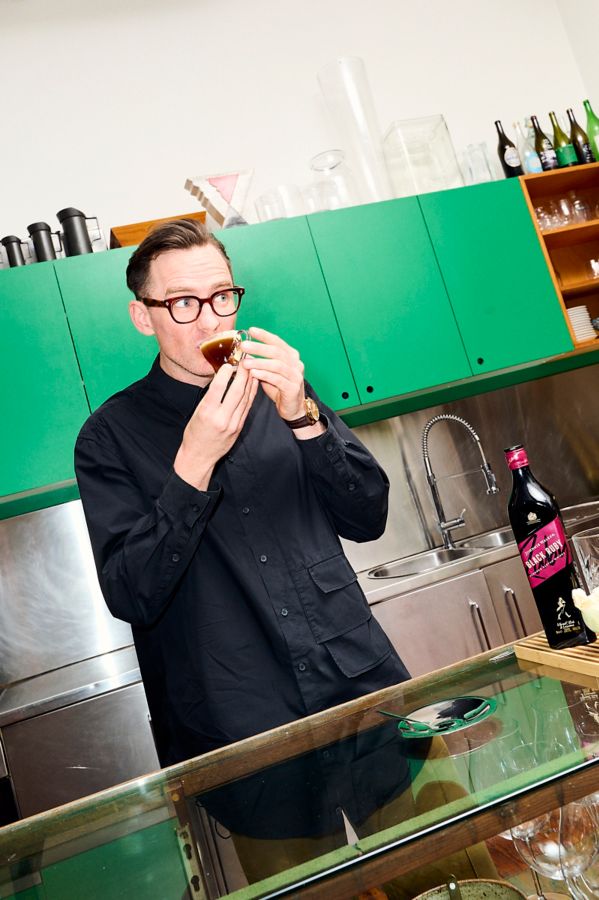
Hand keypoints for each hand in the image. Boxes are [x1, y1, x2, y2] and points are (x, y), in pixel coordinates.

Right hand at [174, 363, 257, 489]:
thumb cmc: (194, 433)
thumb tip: (221, 378)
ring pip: (245, 399)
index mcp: (207, 412)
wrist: (199, 456)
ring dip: (250, 382)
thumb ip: (210, 398)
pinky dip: (251, 394)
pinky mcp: (239, 428)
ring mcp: (233, 424)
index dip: (225, 373)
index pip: (218, 388)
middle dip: (243, 374)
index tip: (229, 363)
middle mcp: (221, 418)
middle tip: (246, 361)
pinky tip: (253, 384)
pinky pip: (247, 408)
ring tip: (252, 368)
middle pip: (236, 392)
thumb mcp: (197, 412)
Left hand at [240, 327, 305, 420]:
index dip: (264, 336)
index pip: (277, 342)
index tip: (251, 330)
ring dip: (259, 362)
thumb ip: (261, 362)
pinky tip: (253, 373)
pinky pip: (278, 379)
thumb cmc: (279, 388)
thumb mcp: (269, 372)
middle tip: (243, 346)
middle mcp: (296, 364)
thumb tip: (244, 352)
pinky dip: (264, 375)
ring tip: (245, 362)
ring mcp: (296, 376)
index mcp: (291, 356)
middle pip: (276, 352)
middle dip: (259, 348)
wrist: (293, 408)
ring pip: (277, 365)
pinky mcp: (293, 388)